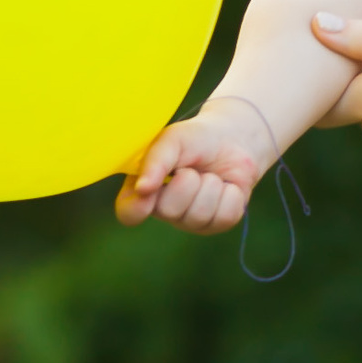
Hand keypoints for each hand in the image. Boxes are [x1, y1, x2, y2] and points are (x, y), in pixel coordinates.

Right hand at [113, 96, 274, 231]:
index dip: (136, 208)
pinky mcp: (218, 224)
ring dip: (211, 185)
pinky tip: (226, 185)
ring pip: (200, 215)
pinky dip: (230, 193)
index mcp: (145, 190)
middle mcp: (165, 210)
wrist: (233, 139)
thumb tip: (142, 188)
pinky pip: (225, 216)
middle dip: (187, 181)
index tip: (147, 192)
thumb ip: (155, 161)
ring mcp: (191, 220)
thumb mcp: (172, 140)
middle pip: (170, 211)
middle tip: (192, 168)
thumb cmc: (195, 139)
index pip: (129, 213)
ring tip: (208, 174)